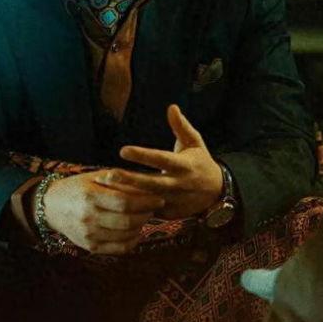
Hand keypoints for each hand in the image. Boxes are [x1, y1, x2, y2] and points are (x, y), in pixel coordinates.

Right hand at [35, 170, 164, 254]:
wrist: (51, 206)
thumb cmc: (77, 187)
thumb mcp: (94, 177)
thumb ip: (118, 180)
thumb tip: (145, 183)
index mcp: (90, 197)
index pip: (124, 202)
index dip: (145, 202)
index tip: (158, 198)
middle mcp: (89, 218)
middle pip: (127, 221)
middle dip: (146, 215)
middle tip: (154, 208)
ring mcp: (89, 235)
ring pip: (125, 236)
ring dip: (141, 227)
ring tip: (145, 217)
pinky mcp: (90, 247)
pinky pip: (118, 249)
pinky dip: (132, 242)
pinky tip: (136, 232)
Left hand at [95, 104, 222, 219]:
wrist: (217, 193)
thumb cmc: (201, 162)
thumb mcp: (194, 142)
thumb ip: (181, 126)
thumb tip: (171, 107)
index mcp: (183, 165)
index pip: (160, 159)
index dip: (142, 155)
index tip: (123, 150)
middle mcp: (178, 184)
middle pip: (150, 183)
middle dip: (129, 180)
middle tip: (108, 174)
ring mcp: (173, 201)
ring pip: (147, 200)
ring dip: (126, 193)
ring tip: (105, 186)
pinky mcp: (169, 214)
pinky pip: (148, 211)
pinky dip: (132, 207)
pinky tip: (113, 200)